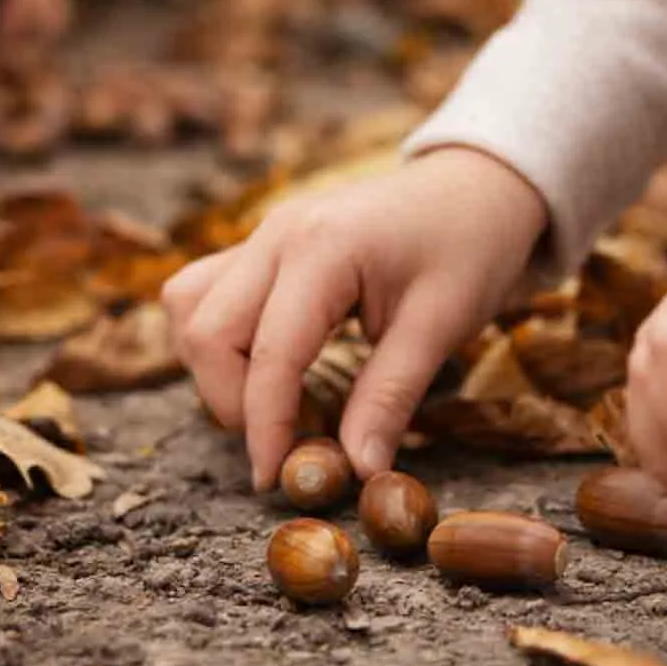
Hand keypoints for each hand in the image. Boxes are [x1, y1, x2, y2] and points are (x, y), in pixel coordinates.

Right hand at [164, 146, 550, 488]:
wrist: (476, 185)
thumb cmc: (469, 247)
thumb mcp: (440, 326)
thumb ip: (389, 398)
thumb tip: (358, 472)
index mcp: (323, 249)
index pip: (269, 354)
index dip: (266, 427)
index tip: (277, 480)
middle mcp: (277, 235)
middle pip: (205, 330)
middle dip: (231, 401)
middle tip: (284, 442)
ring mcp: (264, 235)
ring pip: (190, 306)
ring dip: (215, 366)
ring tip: (272, 402)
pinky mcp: (264, 245)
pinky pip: (207, 291)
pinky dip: (220, 338)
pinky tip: (268, 364)